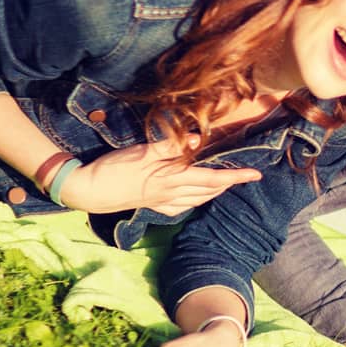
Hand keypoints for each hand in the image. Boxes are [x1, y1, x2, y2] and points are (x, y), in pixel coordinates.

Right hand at [60, 140, 260, 214]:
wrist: (89, 191)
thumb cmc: (115, 168)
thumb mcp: (143, 152)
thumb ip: (172, 146)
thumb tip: (200, 139)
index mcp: (174, 180)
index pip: (214, 179)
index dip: (236, 177)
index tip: (255, 175)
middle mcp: (172, 194)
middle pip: (209, 191)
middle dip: (228, 184)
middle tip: (243, 177)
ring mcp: (162, 202)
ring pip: (197, 200)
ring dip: (213, 193)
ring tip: (224, 184)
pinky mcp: (151, 205)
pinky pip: (180, 207)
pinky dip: (193, 201)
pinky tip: (194, 199)